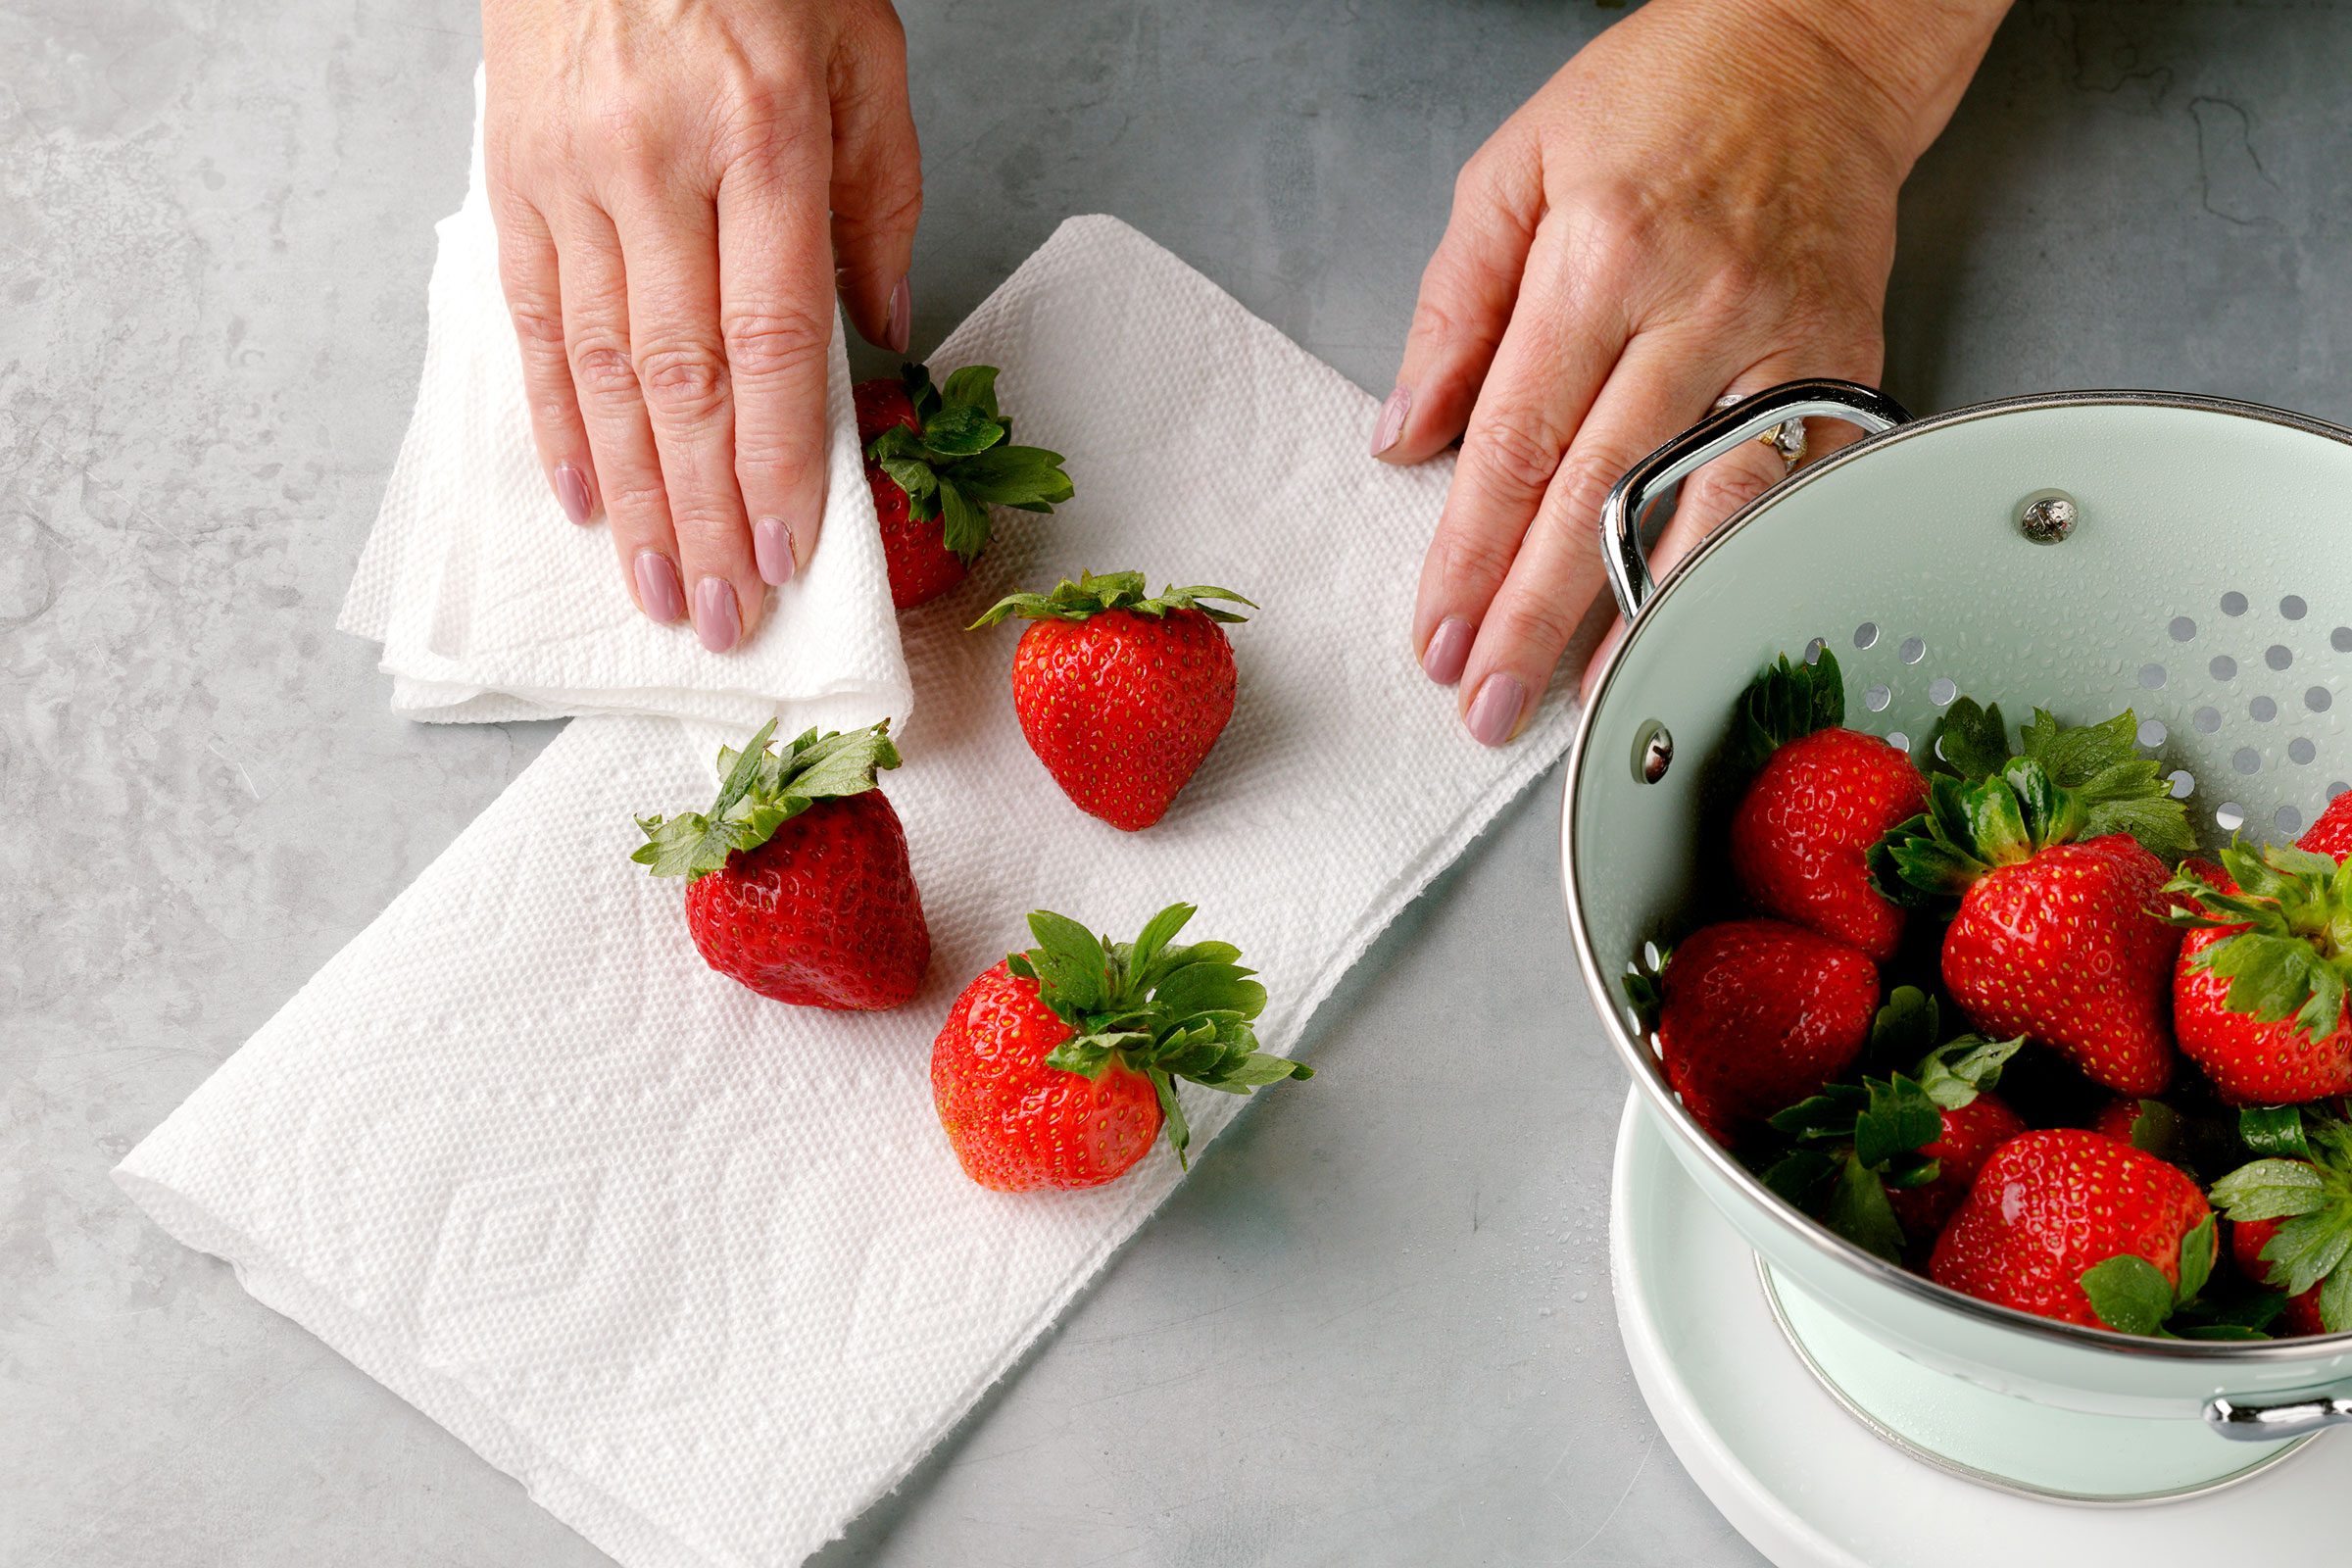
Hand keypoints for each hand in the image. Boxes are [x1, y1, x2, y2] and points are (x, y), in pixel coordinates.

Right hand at [483, 0, 919, 650]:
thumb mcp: (864, 59)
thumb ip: (880, 205)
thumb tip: (883, 345)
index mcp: (762, 141)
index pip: (772, 342)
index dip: (775, 464)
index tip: (788, 554)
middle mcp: (655, 167)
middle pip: (683, 381)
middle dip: (707, 515)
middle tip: (727, 615)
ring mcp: (570, 177)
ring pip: (603, 370)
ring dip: (634, 497)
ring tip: (661, 589)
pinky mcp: (512, 180)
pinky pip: (535, 325)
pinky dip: (558, 422)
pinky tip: (582, 499)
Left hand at [1379, 0, 2008, 740]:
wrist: (1815, 45)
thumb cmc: (1659, 97)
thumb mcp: (1511, 169)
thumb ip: (1452, 310)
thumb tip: (1404, 433)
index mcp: (1600, 254)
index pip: (1519, 442)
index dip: (1470, 554)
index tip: (1438, 636)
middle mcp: (1697, 305)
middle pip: (1602, 497)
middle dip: (1535, 617)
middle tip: (1490, 706)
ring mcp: (1784, 340)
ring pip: (1708, 510)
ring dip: (1644, 619)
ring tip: (1592, 704)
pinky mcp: (1847, 361)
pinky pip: (1792, 487)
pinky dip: (1742, 568)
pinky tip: (1701, 628)